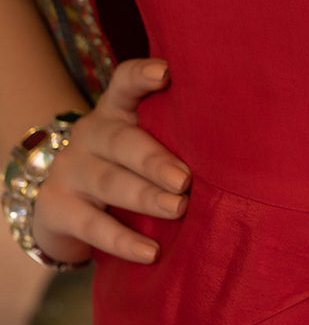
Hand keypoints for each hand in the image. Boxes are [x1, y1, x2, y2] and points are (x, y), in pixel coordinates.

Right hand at [32, 59, 189, 265]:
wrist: (63, 209)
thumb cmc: (125, 171)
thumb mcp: (143, 148)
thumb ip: (174, 139)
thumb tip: (237, 151)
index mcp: (114, 112)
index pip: (124, 84)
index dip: (142, 75)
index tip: (166, 72)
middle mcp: (88, 134)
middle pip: (120, 141)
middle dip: (155, 160)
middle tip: (185, 180)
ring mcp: (68, 170)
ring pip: (108, 182)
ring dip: (144, 196)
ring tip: (177, 208)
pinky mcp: (55, 208)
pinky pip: (91, 225)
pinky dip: (123, 240)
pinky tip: (150, 252)